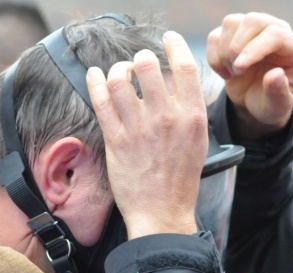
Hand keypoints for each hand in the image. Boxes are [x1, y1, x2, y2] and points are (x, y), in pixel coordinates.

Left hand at [86, 31, 207, 239]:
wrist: (162, 213)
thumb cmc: (180, 180)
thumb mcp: (197, 142)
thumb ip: (189, 112)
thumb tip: (176, 85)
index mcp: (192, 117)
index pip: (184, 66)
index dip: (173, 45)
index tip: (167, 39)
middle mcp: (166, 118)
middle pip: (148, 65)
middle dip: (140, 59)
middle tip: (137, 65)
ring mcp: (139, 128)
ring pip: (120, 79)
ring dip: (117, 70)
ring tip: (118, 74)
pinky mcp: (116, 140)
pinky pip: (101, 100)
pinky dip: (95, 82)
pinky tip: (95, 76)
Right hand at [207, 12, 292, 138]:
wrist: (257, 103)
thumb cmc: (272, 103)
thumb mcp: (279, 106)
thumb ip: (279, 92)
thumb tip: (275, 74)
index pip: (275, 34)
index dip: (254, 48)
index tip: (240, 68)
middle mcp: (277, 31)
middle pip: (253, 20)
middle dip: (237, 47)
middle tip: (237, 71)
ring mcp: (254, 31)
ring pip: (232, 22)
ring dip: (225, 51)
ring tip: (233, 73)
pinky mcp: (233, 35)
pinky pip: (215, 35)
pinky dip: (214, 56)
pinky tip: (225, 72)